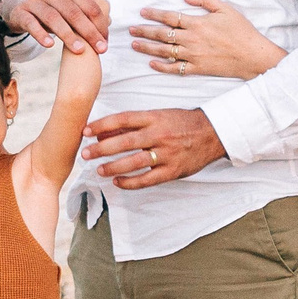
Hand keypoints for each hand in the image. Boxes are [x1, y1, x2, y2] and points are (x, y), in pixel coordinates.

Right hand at [2, 0, 109, 54]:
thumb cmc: (48, 6)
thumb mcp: (65, 4)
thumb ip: (84, 12)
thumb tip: (108, 24)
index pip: (89, 6)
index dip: (100, 24)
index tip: (106, 41)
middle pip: (74, 13)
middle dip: (89, 32)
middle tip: (100, 48)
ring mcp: (35, 1)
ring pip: (54, 18)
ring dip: (68, 35)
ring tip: (79, 50)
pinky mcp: (21, 12)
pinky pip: (31, 24)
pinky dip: (41, 34)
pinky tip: (50, 45)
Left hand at [81, 108, 226, 188]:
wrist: (212, 133)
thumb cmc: (181, 122)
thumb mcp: (158, 116)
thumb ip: (133, 124)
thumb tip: (104, 131)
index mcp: (154, 117)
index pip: (122, 119)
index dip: (102, 125)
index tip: (85, 131)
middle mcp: (159, 134)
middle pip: (125, 142)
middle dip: (102, 149)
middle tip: (85, 154)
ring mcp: (166, 154)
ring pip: (134, 162)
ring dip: (113, 167)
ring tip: (98, 170)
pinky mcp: (173, 170)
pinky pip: (147, 180)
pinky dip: (130, 182)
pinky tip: (117, 182)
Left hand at [130, 0, 283, 79]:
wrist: (252, 56)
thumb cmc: (241, 30)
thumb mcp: (225, 8)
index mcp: (197, 23)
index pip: (170, 17)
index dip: (154, 14)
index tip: (142, 12)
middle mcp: (192, 39)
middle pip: (162, 35)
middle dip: (144, 31)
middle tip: (130, 30)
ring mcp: (193, 56)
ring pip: (165, 51)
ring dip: (147, 48)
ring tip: (134, 45)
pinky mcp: (197, 69)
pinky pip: (175, 69)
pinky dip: (162, 67)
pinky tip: (152, 64)